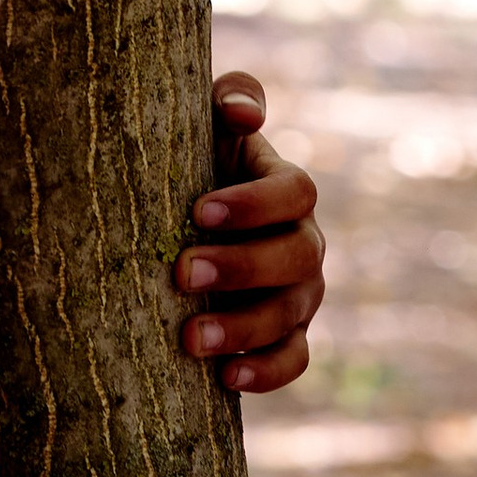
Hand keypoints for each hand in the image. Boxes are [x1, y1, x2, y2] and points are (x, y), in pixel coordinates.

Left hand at [176, 71, 326, 394]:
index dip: (255, 203)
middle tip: (182, 271)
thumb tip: (244, 114)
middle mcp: (302, 241)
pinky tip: (226, 378)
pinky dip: (267, 372)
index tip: (199, 211)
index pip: (296, 192)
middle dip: (243, 266)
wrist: (174, 236)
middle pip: (300, 254)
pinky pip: (294, 359)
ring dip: (245, 327)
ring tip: (190, 338)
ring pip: (293, 313)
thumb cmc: (186, 170)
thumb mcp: (204, 127)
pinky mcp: (284, 338)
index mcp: (285, 191)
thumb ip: (229, 99)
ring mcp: (298, 294)